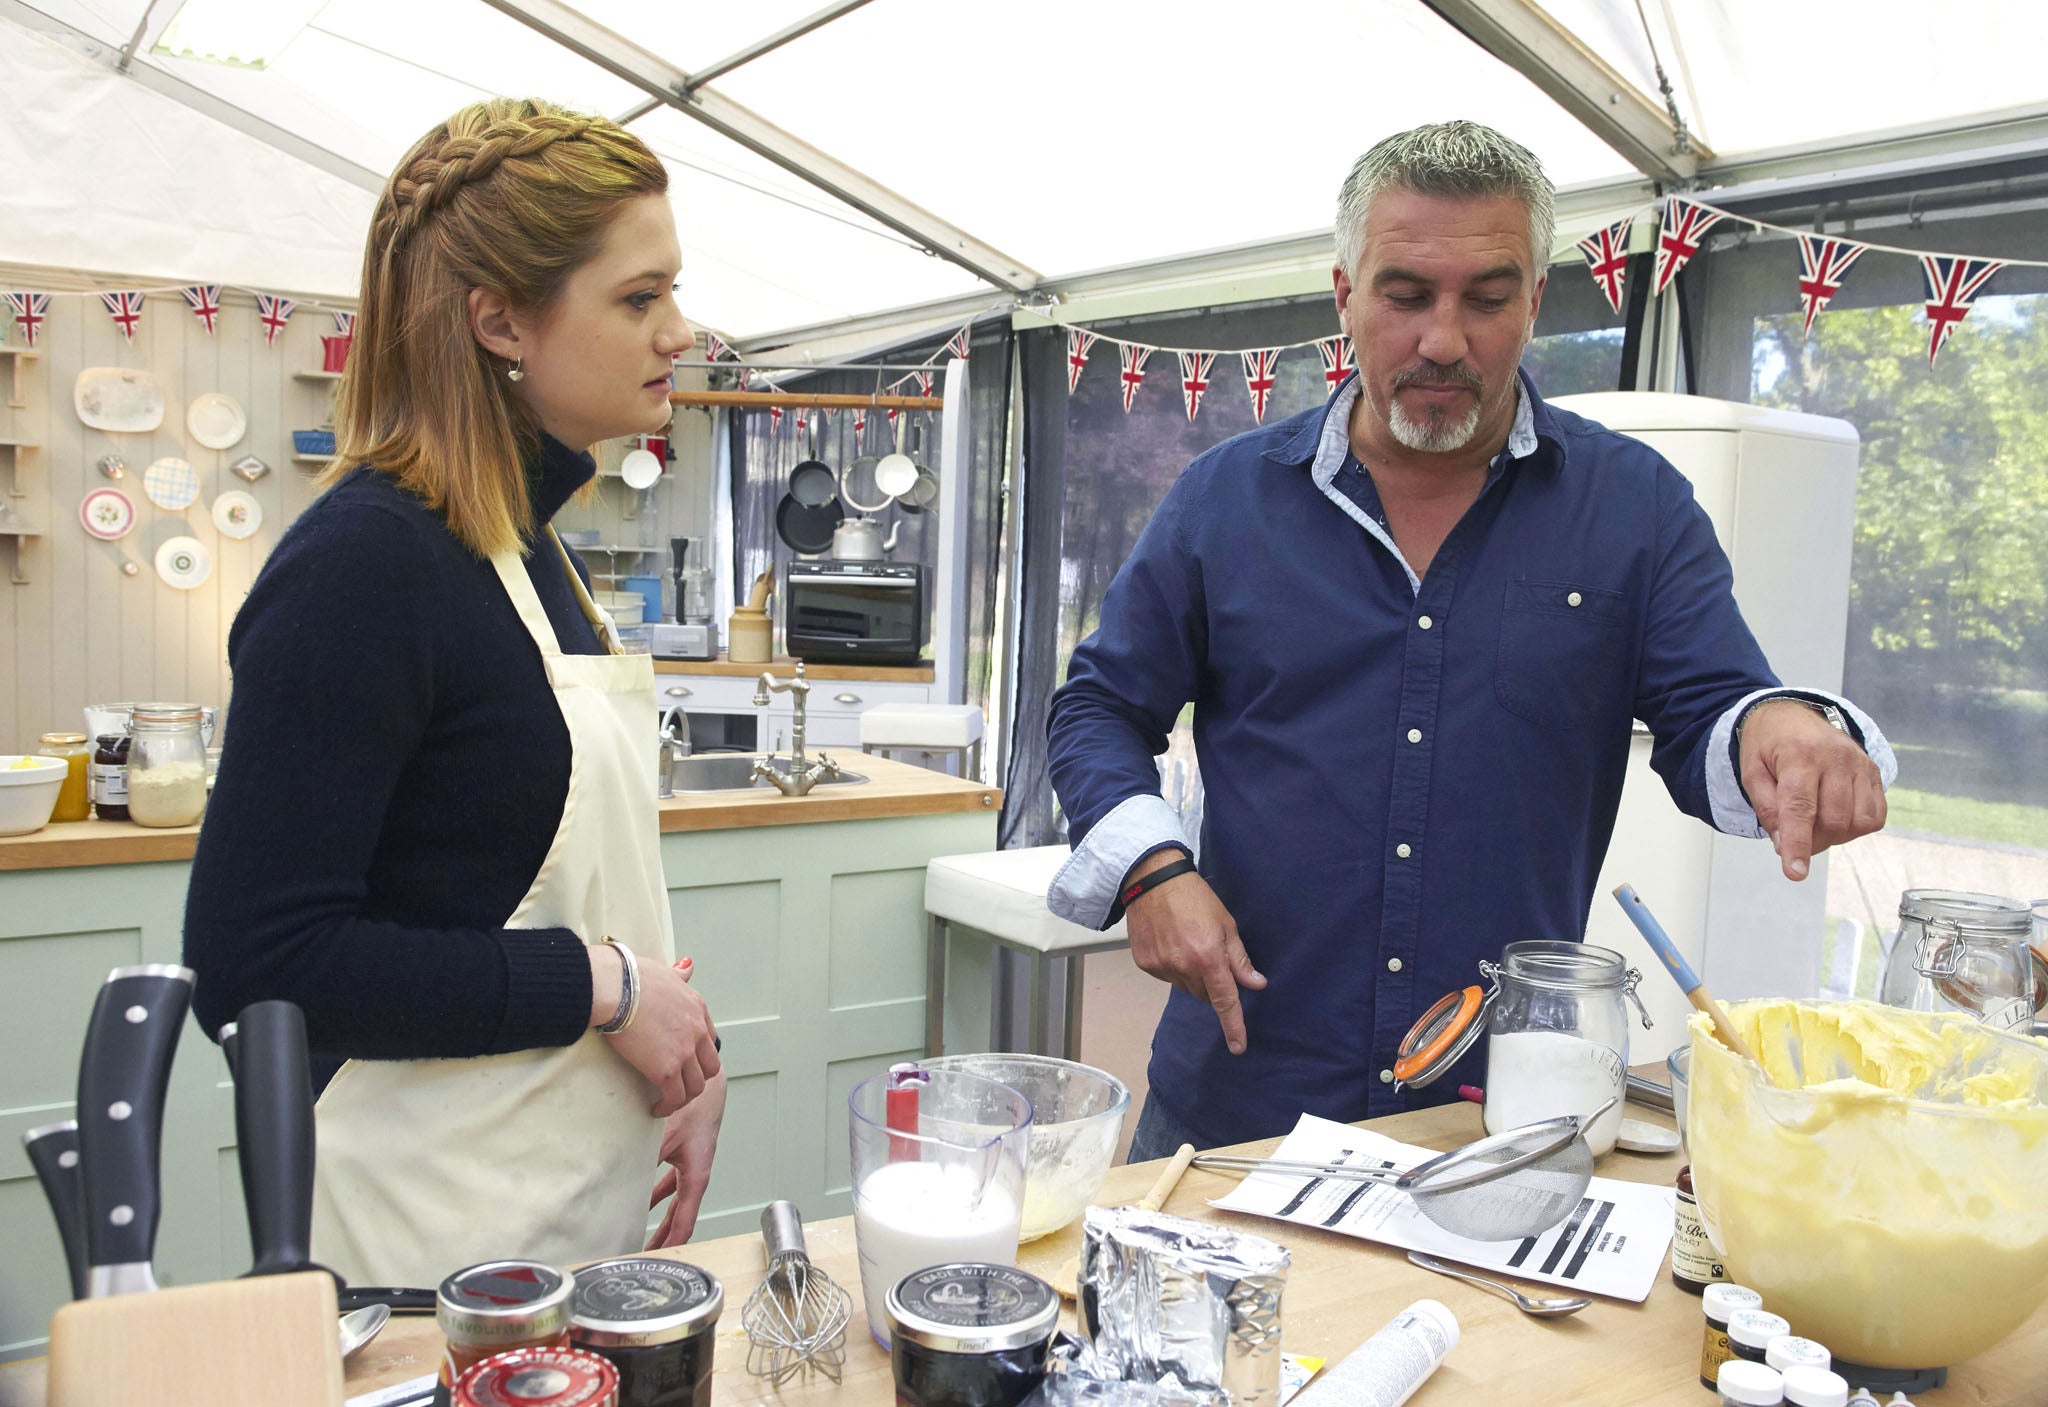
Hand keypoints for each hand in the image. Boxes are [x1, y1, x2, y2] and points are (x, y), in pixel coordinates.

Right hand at [590, 945, 720, 1116]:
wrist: (617, 987)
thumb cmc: (632, 976)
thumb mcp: (664, 971)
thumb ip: (678, 974)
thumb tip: (687, 965)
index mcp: (697, 1007)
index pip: (709, 1038)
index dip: (699, 1053)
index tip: (685, 1061)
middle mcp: (697, 1030)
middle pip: (710, 1065)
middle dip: (697, 1078)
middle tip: (679, 1084)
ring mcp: (685, 1051)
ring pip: (696, 1086)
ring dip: (683, 1097)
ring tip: (668, 1101)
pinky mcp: (667, 1069)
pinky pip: (676, 1097)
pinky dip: (668, 1106)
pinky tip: (656, 1108)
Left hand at [647, 1067, 725, 1247]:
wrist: (707, 1085)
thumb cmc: (698, 1108)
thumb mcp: (666, 1137)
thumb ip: (644, 1158)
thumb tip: (618, 1176)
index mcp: (697, 1178)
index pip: (684, 1223)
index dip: (670, 1244)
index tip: (657, 1259)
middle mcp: (695, 1177)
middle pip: (679, 1219)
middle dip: (663, 1240)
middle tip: (647, 1257)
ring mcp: (690, 1168)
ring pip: (674, 1205)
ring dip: (660, 1222)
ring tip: (645, 1239)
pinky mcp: (683, 1157)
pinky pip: (669, 1186)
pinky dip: (655, 1197)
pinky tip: (641, 1202)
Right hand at [1123, 852, 1265, 1054]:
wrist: (1152, 880)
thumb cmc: (1195, 897)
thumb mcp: (1226, 924)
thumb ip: (1239, 958)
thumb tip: (1256, 984)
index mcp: (1208, 957)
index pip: (1225, 1000)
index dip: (1233, 1026)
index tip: (1238, 1047)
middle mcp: (1183, 967)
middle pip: (1203, 995)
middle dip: (1211, 983)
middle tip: (1209, 956)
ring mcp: (1161, 967)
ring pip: (1184, 986)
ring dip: (1190, 974)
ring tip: (1186, 942)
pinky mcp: (1145, 963)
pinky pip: (1165, 976)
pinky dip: (1171, 966)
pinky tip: (1169, 942)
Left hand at [1737, 699, 1885, 881]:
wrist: (1791, 714)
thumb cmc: (1768, 744)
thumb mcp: (1751, 771)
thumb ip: (1766, 808)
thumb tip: (1783, 844)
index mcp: (1799, 755)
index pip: (1800, 808)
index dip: (1798, 844)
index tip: (1795, 872)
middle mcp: (1836, 757)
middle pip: (1833, 821)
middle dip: (1812, 840)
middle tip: (1795, 835)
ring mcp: (1860, 764)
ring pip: (1858, 822)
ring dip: (1835, 836)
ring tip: (1814, 822)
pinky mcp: (1874, 772)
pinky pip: (1875, 816)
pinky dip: (1856, 827)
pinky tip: (1835, 816)